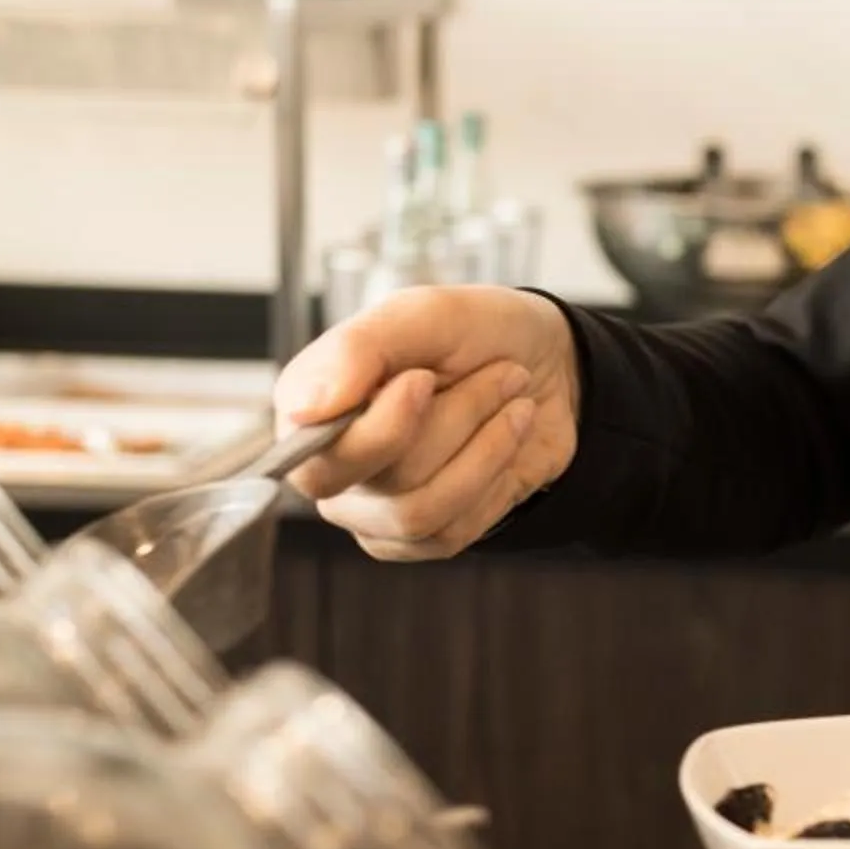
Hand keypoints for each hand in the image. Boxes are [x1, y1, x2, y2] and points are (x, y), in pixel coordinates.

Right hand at [271, 286, 581, 562]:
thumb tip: (302, 410)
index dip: (383, 428)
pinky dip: (497, 476)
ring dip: (488, 447)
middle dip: (457, 424)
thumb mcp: (422, 314)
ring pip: (423, 511)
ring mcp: (376, 509)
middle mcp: (332, 468)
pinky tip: (509, 435)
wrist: (547, 361)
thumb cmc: (473, 333)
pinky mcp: (425, 534)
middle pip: (385, 483)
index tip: (425, 378)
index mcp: (310, 412)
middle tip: (504, 373)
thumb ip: (354, 350)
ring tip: (515, 398)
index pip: (313, 458)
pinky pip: (455, 532)